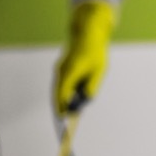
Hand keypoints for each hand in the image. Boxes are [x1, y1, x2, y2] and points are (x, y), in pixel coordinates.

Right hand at [54, 0, 114, 116]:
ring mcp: (59, 69)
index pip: (63, 93)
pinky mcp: (60, 70)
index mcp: (71, 71)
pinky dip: (62, 94)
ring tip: (66, 114)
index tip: (64, 118)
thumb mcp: (99, 71)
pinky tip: (67, 102)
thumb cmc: (95, 52)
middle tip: (63, 122)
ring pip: (57, 90)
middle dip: (59, 107)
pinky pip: (59, 85)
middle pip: (56, 94)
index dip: (63, 107)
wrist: (87, 33)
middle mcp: (62, 70)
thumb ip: (92, 86)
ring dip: (61, 101)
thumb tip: (85, 100)